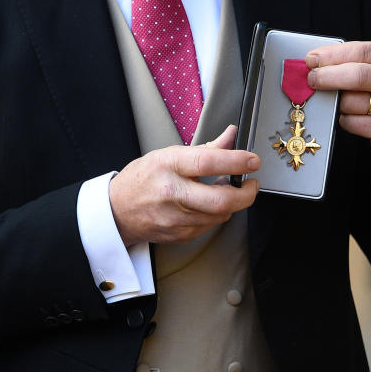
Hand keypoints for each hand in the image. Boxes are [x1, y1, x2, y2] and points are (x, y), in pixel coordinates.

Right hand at [108, 125, 260, 245]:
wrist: (118, 211)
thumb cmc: (142, 179)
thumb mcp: (168, 154)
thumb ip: (205, 148)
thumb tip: (230, 137)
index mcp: (168, 165)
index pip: (208, 162)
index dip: (236, 161)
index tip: (252, 160)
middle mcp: (172, 193)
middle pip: (221, 199)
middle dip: (246, 193)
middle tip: (251, 184)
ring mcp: (176, 218)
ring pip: (220, 215)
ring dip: (232, 203)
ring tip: (227, 190)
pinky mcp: (180, 234)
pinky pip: (210, 225)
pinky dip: (217, 214)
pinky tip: (211, 204)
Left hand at [305, 41, 370, 176]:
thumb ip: (352, 63)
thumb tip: (314, 62)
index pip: (360, 51)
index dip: (332, 55)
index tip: (310, 60)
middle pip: (357, 75)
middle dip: (327, 76)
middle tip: (311, 79)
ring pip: (351, 102)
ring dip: (337, 103)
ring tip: (339, 102)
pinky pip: (353, 122)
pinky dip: (344, 119)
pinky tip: (350, 117)